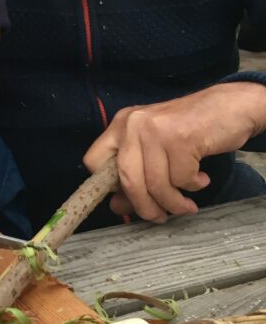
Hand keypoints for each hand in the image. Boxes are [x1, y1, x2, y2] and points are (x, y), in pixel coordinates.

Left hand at [83, 83, 265, 222]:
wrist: (232, 106)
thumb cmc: (191, 131)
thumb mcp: (156, 150)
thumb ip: (135, 175)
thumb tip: (117, 208)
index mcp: (121, 125)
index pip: (92, 161)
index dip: (108, 187)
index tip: (129, 199)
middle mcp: (133, 124)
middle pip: (126, 180)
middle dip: (144, 206)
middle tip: (160, 217)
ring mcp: (156, 128)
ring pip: (155, 184)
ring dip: (173, 203)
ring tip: (186, 204)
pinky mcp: (180, 137)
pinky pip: (181, 179)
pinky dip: (192, 186)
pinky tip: (200, 179)